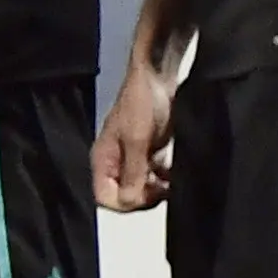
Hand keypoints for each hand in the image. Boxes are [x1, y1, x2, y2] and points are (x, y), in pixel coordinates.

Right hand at [92, 53, 176, 211]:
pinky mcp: (148, 150)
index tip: (148, 192)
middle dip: (144, 195)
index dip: (127, 202)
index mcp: (103, 159)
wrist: (159, 75)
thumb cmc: (142, 101)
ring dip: (156, 187)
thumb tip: (130, 201)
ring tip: (170, 179)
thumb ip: (132, 173)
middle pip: (123, 196)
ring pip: (140, 187)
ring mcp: (132, 156)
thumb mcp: (137, 140)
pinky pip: (153, 175)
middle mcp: (115, 161)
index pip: (105, 197)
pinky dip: (164, 177)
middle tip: (163, 187)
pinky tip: (173, 169)